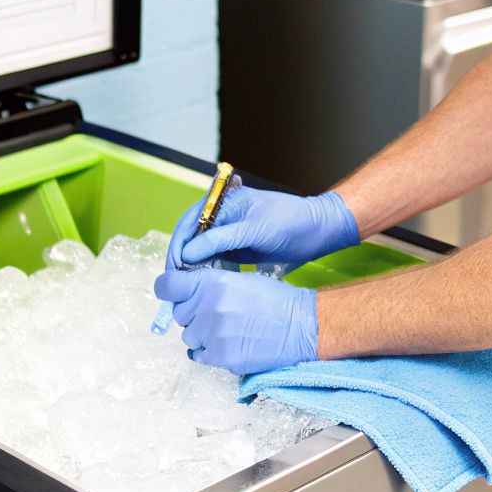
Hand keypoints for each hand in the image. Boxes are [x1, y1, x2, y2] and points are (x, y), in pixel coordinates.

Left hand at [153, 268, 317, 374]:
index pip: (167, 286)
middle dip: (192, 313)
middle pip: (178, 314)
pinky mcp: (220, 356)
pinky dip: (208, 351)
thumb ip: (208, 284)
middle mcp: (208, 307)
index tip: (172, 292)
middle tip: (216, 313)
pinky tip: (226, 343)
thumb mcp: (239, 280)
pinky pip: (198, 355)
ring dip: (201, 334)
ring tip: (227, 329)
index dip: (168, 289)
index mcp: (212, 283)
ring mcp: (212, 334)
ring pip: (188, 336)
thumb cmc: (274, 299)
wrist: (301, 326)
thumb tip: (184, 292)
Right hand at [166, 184, 358, 270]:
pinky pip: (216, 261)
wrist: (317, 230)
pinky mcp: (238, 248)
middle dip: (183, 260)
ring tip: (190, 289)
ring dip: (195, 269)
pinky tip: (208, 286)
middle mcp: (222, 217)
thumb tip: (187, 254)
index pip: (189, 223)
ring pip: (202, 252)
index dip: (179, 245)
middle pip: (191, 238)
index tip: (175, 268)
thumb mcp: (253, 229)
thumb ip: (220, 240)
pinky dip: (210, 272)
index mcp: (222, 203)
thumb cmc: (288, 221)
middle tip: (178, 284)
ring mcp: (229, 233)